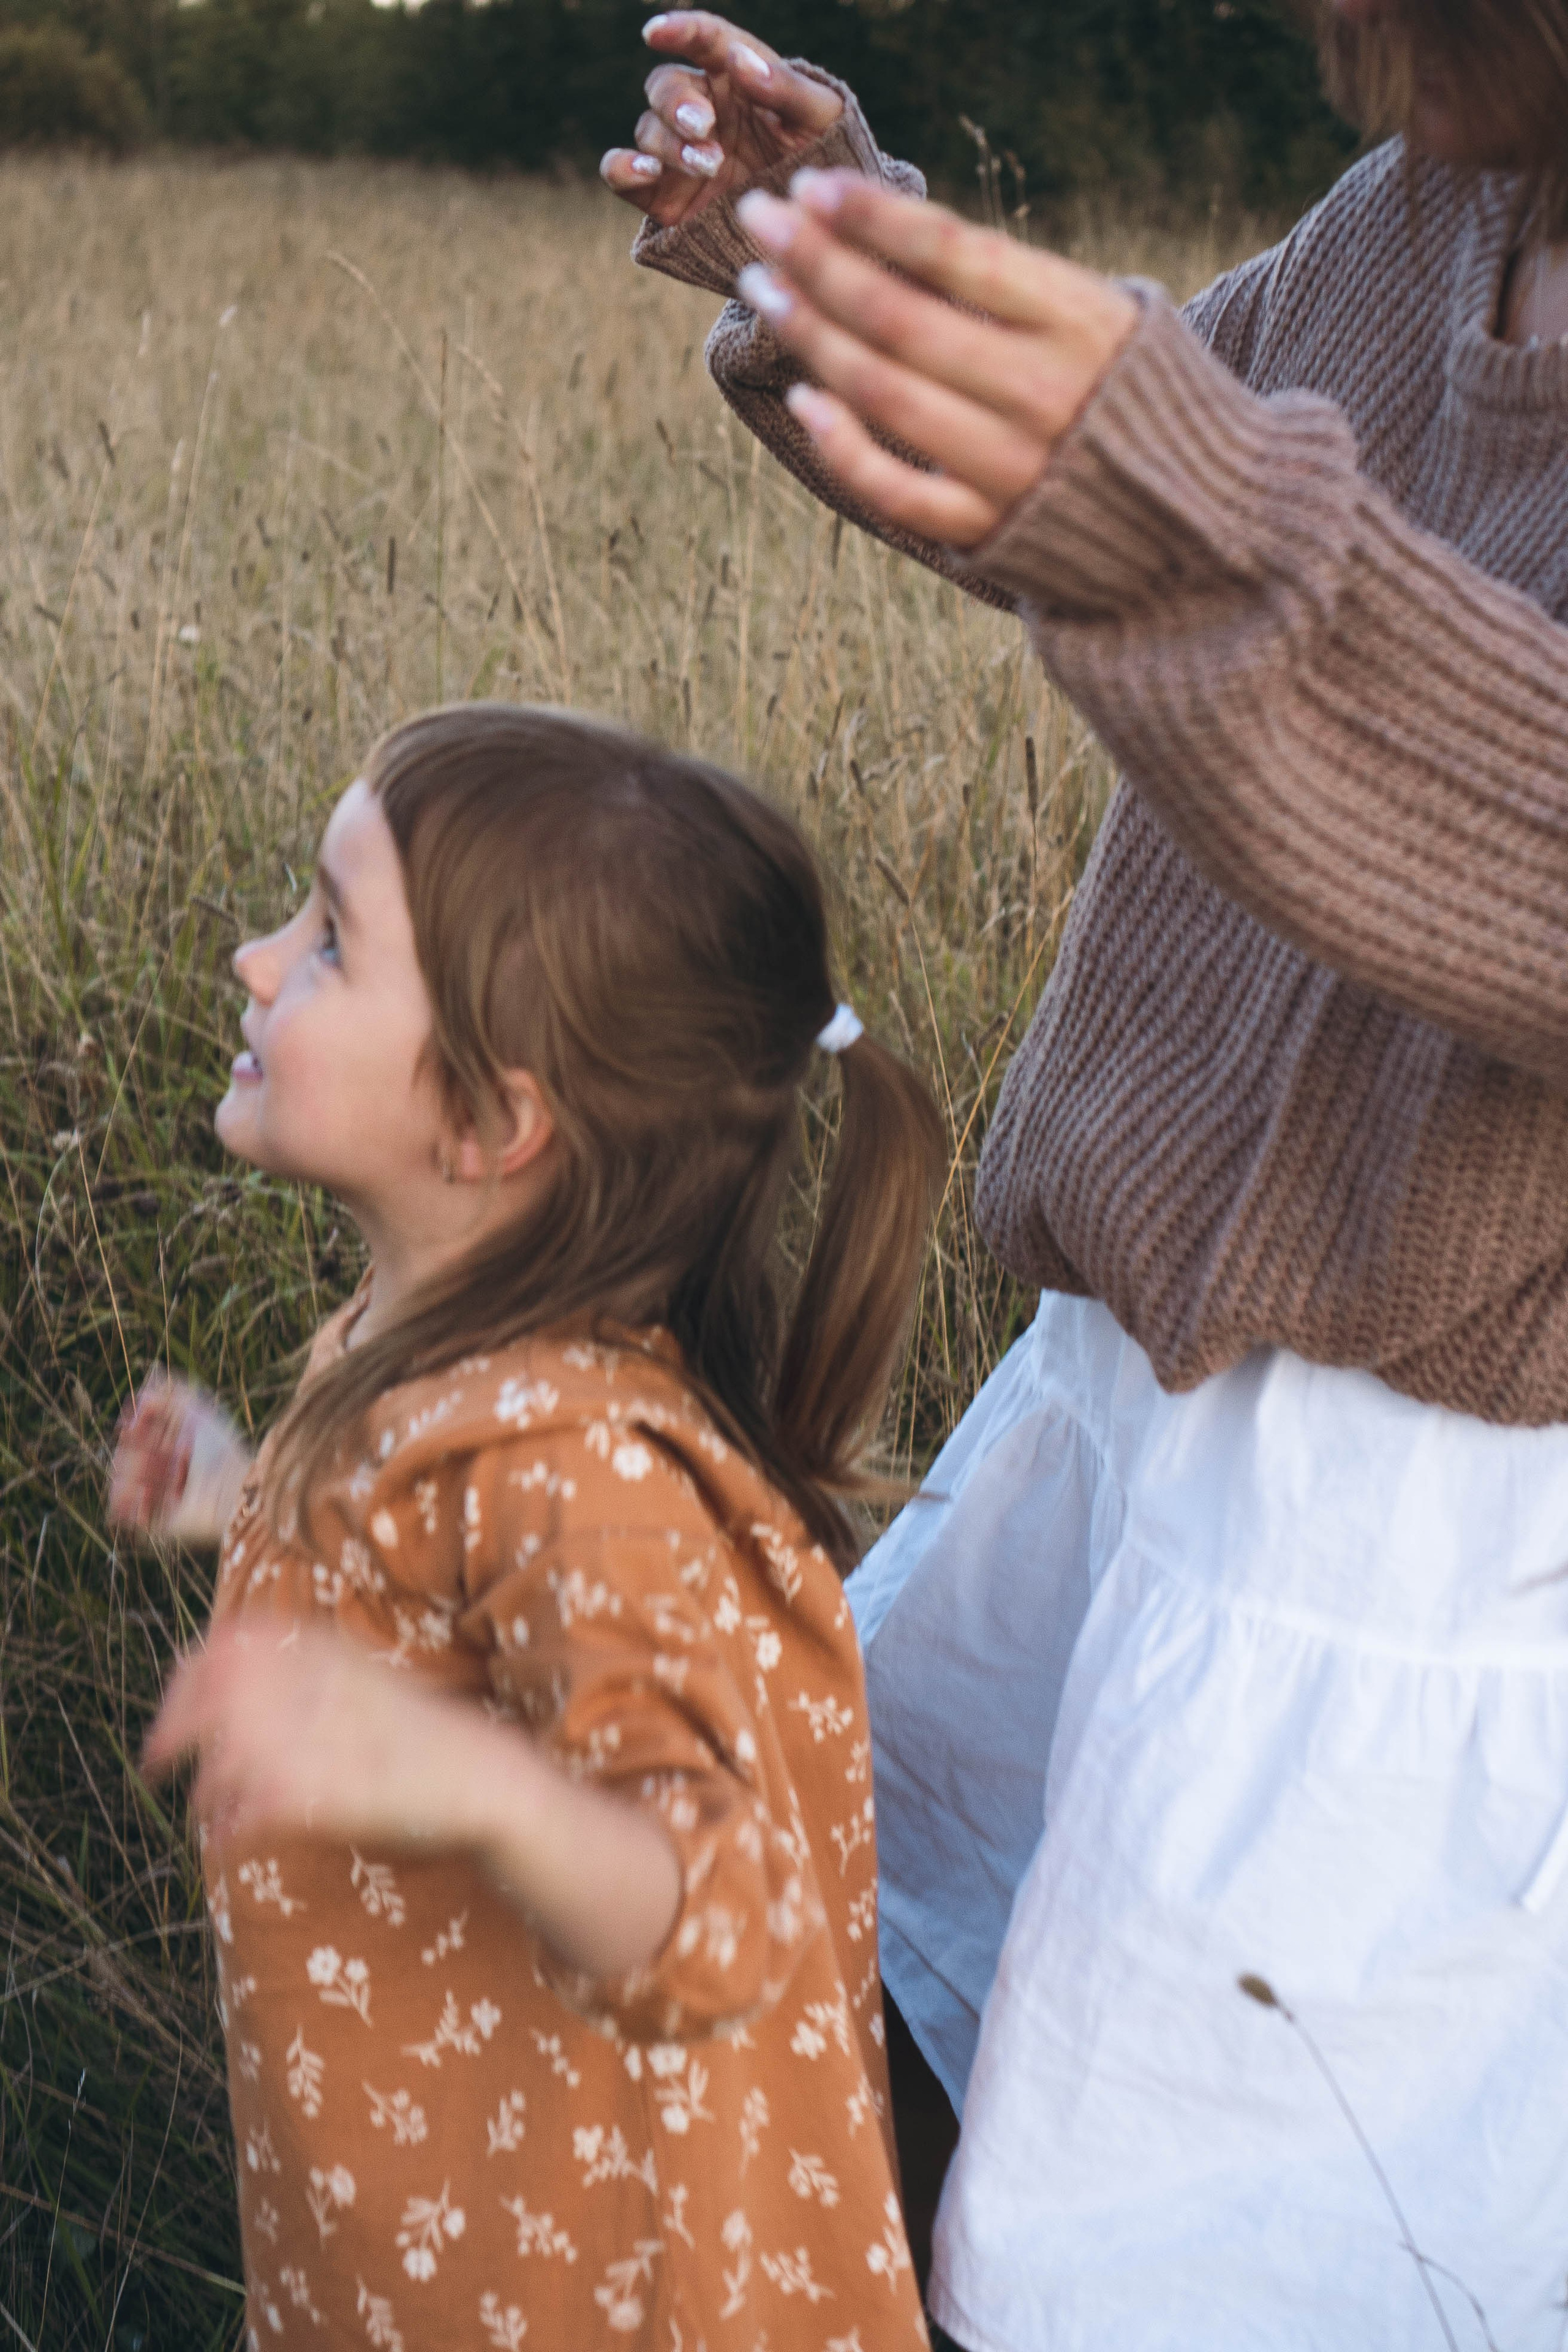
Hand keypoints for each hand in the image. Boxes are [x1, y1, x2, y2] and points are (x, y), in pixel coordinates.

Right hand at [108, 1374, 253, 1546]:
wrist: (229, 1490)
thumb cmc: (220, 1449)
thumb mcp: (198, 1412)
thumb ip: (170, 1394)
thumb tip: (141, 1396)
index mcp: (175, 1445)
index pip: (137, 1432)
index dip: (133, 1426)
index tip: (135, 1423)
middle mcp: (164, 1470)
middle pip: (124, 1455)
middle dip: (138, 1451)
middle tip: (169, 1453)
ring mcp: (157, 1495)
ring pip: (119, 1480)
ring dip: (136, 1473)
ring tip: (169, 1475)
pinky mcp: (152, 1520)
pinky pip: (120, 1509)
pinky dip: (129, 1499)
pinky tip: (149, 1494)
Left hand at [145, 1620, 682, 1977]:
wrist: (496, 1785)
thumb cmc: (432, 1747)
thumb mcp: (372, 1691)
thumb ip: (317, 1682)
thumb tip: (249, 1680)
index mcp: (334, 1656)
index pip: (236, 1641)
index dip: (191, 1672)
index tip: (171, 1707)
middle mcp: (324, 1687)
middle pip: (218, 1686)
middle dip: (174, 1723)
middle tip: (156, 1762)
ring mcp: (327, 1740)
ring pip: (226, 1750)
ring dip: (205, 1783)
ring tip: (205, 1809)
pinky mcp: (332, 1796)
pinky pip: (253, 1807)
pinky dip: (231, 1826)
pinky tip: (231, 1838)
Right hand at [600, 11, 842, 231]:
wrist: (813, 228)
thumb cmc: (821, 158)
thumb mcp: (819, 117)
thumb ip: (784, 85)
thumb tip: (739, 58)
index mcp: (735, 77)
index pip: (702, 40)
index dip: (677, 30)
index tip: (655, 33)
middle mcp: (701, 109)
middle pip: (664, 87)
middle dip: (678, 105)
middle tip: (704, 127)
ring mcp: (679, 153)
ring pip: (648, 130)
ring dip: (672, 145)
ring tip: (710, 165)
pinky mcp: (664, 195)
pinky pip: (622, 174)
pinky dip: (623, 169)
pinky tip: (646, 171)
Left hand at [731, 170, 1138, 547]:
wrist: (1202, 521)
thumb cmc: (1132, 396)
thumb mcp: (1107, 318)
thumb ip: (1016, 287)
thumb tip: (889, 236)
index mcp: (1082, 321)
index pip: (957, 254)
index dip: (876, 217)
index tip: (813, 187)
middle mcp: (1044, 393)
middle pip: (900, 319)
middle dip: (817, 262)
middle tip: (760, 221)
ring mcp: (1011, 468)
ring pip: (883, 394)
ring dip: (810, 335)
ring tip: (764, 288)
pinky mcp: (988, 531)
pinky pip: (894, 489)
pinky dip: (840, 445)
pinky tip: (802, 396)